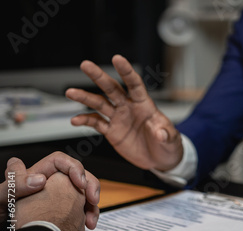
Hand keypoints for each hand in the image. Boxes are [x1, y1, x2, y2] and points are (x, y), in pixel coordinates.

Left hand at [0, 152, 99, 228]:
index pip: (61, 162)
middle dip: (91, 187)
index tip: (79, 183)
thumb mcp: (1, 197)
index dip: (75, 169)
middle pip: (79, 176)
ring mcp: (58, 198)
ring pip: (83, 193)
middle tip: (92, 200)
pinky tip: (85, 226)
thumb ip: (16, 184)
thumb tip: (40, 179)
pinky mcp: (63, 212)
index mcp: (37, 174)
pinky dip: (87, 217)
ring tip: (90, 220)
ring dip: (91, 205)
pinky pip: (82, 209)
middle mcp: (51, 184)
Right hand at [65, 55, 182, 171]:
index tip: (117, 58)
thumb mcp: (171, 139)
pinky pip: (96, 123)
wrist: (161, 159)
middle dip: (99, 77)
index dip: (126, 72)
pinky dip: (85, 121)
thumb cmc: (169, 144)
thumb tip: (159, 132)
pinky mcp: (112, 132)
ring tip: (70, 92)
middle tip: (85, 65)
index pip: (135, 84)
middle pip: (112, 89)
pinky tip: (75, 120)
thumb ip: (166, 134)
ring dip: (85, 98)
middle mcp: (129, 108)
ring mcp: (119, 118)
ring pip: (100, 104)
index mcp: (145, 105)